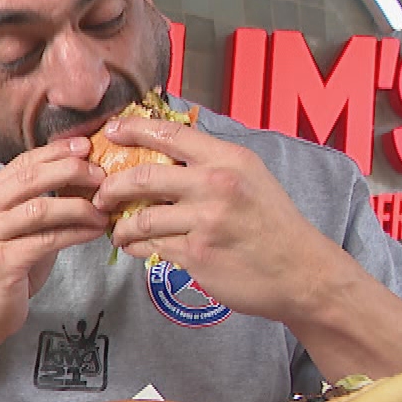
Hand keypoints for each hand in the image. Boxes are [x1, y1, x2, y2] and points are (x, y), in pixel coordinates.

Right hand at [0, 137, 108, 340]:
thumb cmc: (9, 266)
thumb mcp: (21, 226)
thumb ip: (40, 199)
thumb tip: (84, 174)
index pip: (22, 163)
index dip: (57, 152)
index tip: (86, 147)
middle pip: (30, 178)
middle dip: (70, 171)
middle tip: (101, 176)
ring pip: (39, 208)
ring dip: (77, 206)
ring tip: (102, 210)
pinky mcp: (1, 262)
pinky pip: (46, 239)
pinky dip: (75, 233)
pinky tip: (94, 231)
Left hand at [92, 115, 348, 322]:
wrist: (301, 272)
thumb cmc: (274, 225)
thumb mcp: (252, 178)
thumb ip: (213, 163)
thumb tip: (166, 152)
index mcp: (229, 159)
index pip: (170, 133)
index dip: (133, 129)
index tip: (111, 131)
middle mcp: (216, 185)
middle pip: (143, 176)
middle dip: (112, 186)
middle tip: (100, 193)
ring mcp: (205, 221)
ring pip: (142, 217)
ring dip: (121, 224)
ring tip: (117, 228)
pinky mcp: (197, 254)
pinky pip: (152, 247)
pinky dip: (136, 247)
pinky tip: (135, 246)